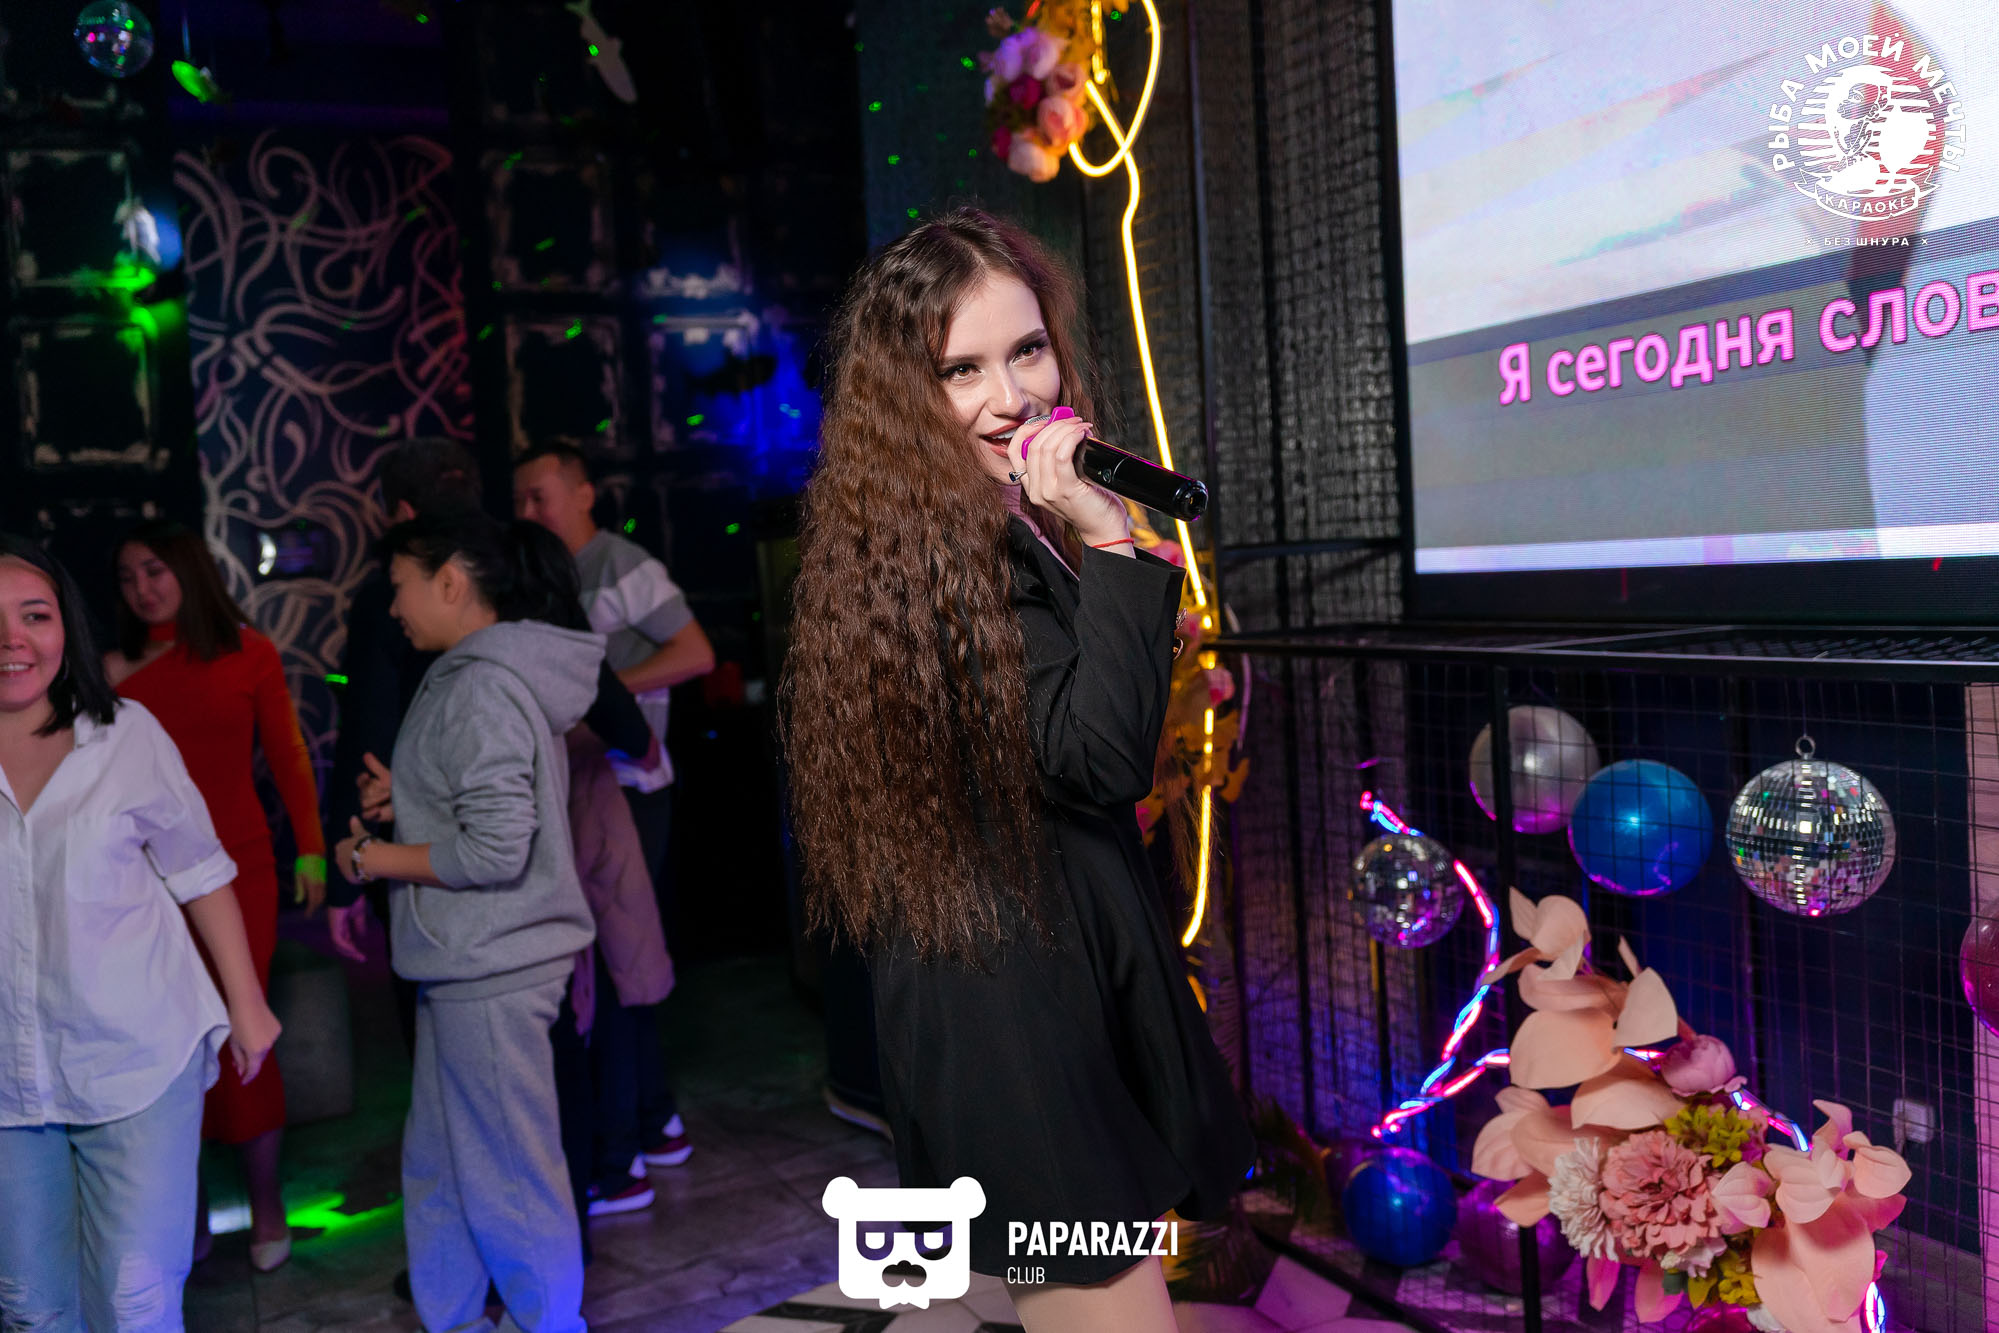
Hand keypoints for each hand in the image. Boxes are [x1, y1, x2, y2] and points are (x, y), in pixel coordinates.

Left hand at [227, 997, 281, 1083]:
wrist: (248, 1002)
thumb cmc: (236, 1022)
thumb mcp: (234, 1043)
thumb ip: (239, 1059)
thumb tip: (242, 1071)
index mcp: (255, 1051)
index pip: (253, 1070)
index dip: (248, 1077)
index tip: (243, 1081)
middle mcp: (268, 1046)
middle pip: (259, 1059)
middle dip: (250, 1061)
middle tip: (240, 1061)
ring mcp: (275, 1037)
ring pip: (265, 1049)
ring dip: (257, 1049)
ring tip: (247, 1041)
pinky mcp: (278, 1029)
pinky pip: (270, 1039)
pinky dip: (263, 1039)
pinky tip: (256, 1031)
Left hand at [294, 855, 326, 915]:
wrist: (314, 851)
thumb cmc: (303, 863)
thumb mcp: (298, 876)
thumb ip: (300, 890)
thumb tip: (298, 902)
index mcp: (313, 885)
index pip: (313, 902)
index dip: (310, 910)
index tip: (307, 916)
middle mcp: (322, 885)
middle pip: (320, 900)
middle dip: (315, 907)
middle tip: (310, 911)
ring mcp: (327, 881)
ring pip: (326, 896)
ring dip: (320, 901)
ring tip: (315, 904)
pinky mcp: (330, 878)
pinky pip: (329, 890)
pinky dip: (325, 895)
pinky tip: (321, 895)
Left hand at [327, 901, 369, 963]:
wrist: (348, 887)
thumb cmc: (353, 897)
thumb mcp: (359, 914)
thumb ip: (359, 925)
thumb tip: (362, 936)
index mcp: (341, 923)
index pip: (344, 938)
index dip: (352, 946)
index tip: (361, 953)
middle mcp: (336, 925)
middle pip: (340, 943)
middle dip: (350, 952)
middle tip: (361, 958)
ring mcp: (334, 925)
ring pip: (338, 944)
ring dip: (349, 952)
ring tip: (359, 956)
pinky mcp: (334, 924)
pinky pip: (338, 939)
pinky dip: (346, 946)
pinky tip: (354, 950)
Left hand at [334, 816, 371, 886]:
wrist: (371, 860)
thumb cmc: (366, 843)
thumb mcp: (361, 833)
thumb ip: (355, 827)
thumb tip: (353, 817)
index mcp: (340, 847)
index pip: (342, 846)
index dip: (351, 847)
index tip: (360, 847)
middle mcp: (338, 859)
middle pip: (344, 858)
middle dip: (351, 858)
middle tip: (364, 856)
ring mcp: (343, 869)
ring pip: (348, 868)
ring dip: (355, 867)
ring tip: (368, 865)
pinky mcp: (350, 878)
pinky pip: (354, 876)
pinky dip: (359, 874)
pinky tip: (368, 872)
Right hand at [358, 753, 393, 823]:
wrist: (409, 801)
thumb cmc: (398, 787)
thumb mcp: (387, 776)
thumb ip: (376, 767)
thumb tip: (366, 754)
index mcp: (369, 784)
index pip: (361, 781)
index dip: (362, 779)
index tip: (367, 775)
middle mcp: (367, 794)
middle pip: (363, 792)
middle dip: (377, 790)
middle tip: (390, 790)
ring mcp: (370, 805)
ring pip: (364, 802)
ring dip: (377, 799)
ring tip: (389, 796)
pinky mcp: (373, 816)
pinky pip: (366, 815)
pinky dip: (371, 812)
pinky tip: (378, 809)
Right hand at [1011, 410, 1130, 549]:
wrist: (1103, 528)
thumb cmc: (1090, 502)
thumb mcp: (1066, 480)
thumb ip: (1059, 461)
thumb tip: (1067, 428)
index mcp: (1031, 486)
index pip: (1014, 451)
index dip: (1027, 430)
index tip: (1045, 419)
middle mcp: (1035, 490)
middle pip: (1034, 445)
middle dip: (1054, 425)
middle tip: (1073, 420)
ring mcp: (1048, 491)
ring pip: (1047, 447)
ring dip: (1066, 429)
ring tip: (1081, 425)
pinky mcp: (1066, 490)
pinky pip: (1063, 455)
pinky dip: (1072, 438)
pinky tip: (1082, 434)